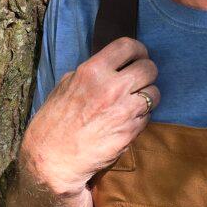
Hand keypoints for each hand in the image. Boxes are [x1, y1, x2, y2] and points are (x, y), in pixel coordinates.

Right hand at [20, 37, 159, 195]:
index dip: (139, 50)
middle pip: (149, 68)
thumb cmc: (54, 122)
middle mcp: (111, 88)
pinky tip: (129, 119)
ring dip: (148, 96)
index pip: (128, 46)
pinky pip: (148, 116)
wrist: (52, 159)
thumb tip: (109, 66)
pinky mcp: (130, 132)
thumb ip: (90, 74)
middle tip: (141, 79)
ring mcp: (123, 111)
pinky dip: (142, 116)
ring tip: (135, 101)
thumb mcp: (65, 86)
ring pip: (154, 93)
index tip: (139, 55)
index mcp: (92, 71)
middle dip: (147, 73)